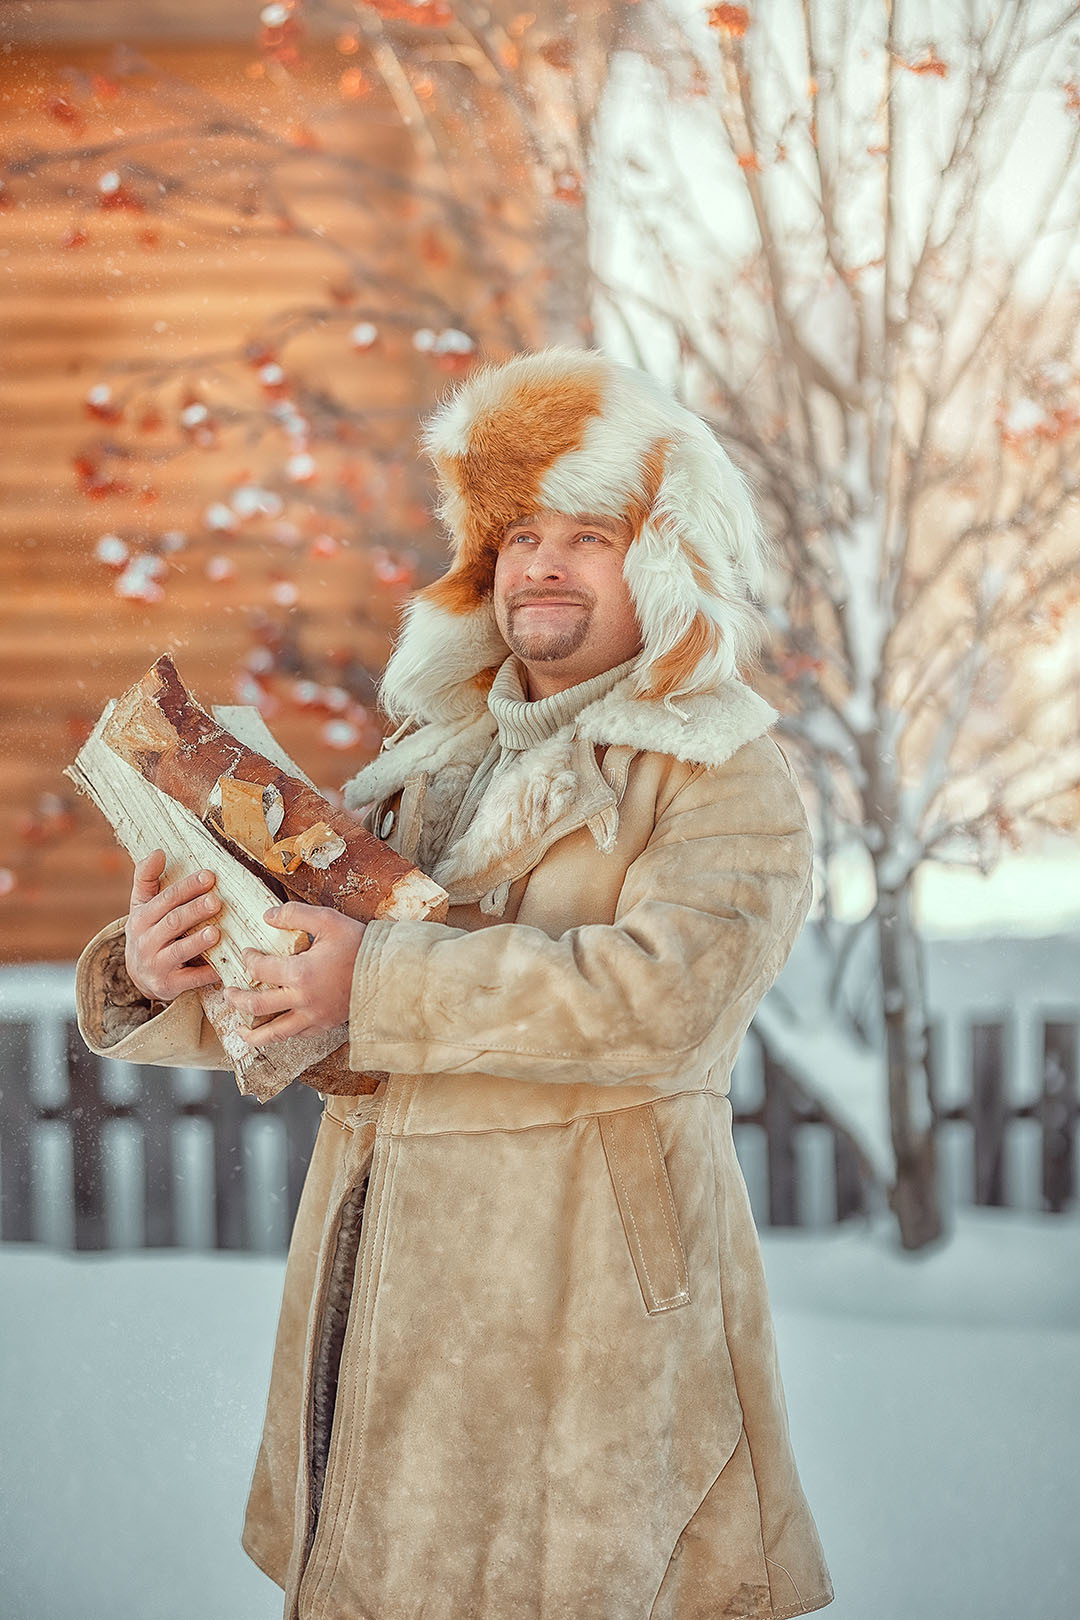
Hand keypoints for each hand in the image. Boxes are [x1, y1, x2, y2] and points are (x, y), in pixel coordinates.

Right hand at [125, 849, 222, 1002]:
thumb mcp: (141, 905)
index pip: (164, 899)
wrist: (139, 974)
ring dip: (197, 943)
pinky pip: (190, 979)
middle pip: (172, 923)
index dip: (186, 888)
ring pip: (179, 952)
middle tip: (216, 901)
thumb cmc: (148, 931)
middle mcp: (145, 941)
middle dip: (194, 912)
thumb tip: (157, 852)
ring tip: (216, 932)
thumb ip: (147, 878)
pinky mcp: (169, 985)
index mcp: (141, 918)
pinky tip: (223, 966)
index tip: (209, 876)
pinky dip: (207, 974)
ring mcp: (157, 965)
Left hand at [225, 902, 366, 1047]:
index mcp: (300, 973)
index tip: (245, 954)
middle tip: (228, 993)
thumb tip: (266, 915)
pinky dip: (280, 1035)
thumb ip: (294, 914)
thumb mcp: (328, 920)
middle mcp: (302, 1000)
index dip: (247, 960)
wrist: (391, 973)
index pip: (259, 969)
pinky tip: (274, 1030)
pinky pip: (297, 1036)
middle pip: (257, 1005)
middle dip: (237, 999)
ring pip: (274, 1034)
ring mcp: (314, 1018)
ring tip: (239, 1030)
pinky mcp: (325, 1026)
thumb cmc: (360, 945)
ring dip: (252, 1033)